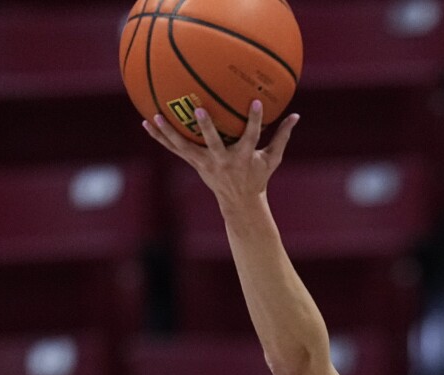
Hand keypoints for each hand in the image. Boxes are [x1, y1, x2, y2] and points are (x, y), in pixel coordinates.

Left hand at [142, 99, 299, 213]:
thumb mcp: (272, 158)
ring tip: (155, 117)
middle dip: (206, 128)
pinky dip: (161, 137)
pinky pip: (174, 149)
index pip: (251, 136)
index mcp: (243, 157)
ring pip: (185, 147)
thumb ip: (283, 137)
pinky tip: (147, 124)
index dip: (254, 120)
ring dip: (170, 133)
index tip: (256, 102)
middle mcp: (223, 160)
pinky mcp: (194, 164)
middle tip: (199, 110)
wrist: (240, 202)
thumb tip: (297, 115)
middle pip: (213, 143)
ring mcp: (206, 163)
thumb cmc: (257, 176)